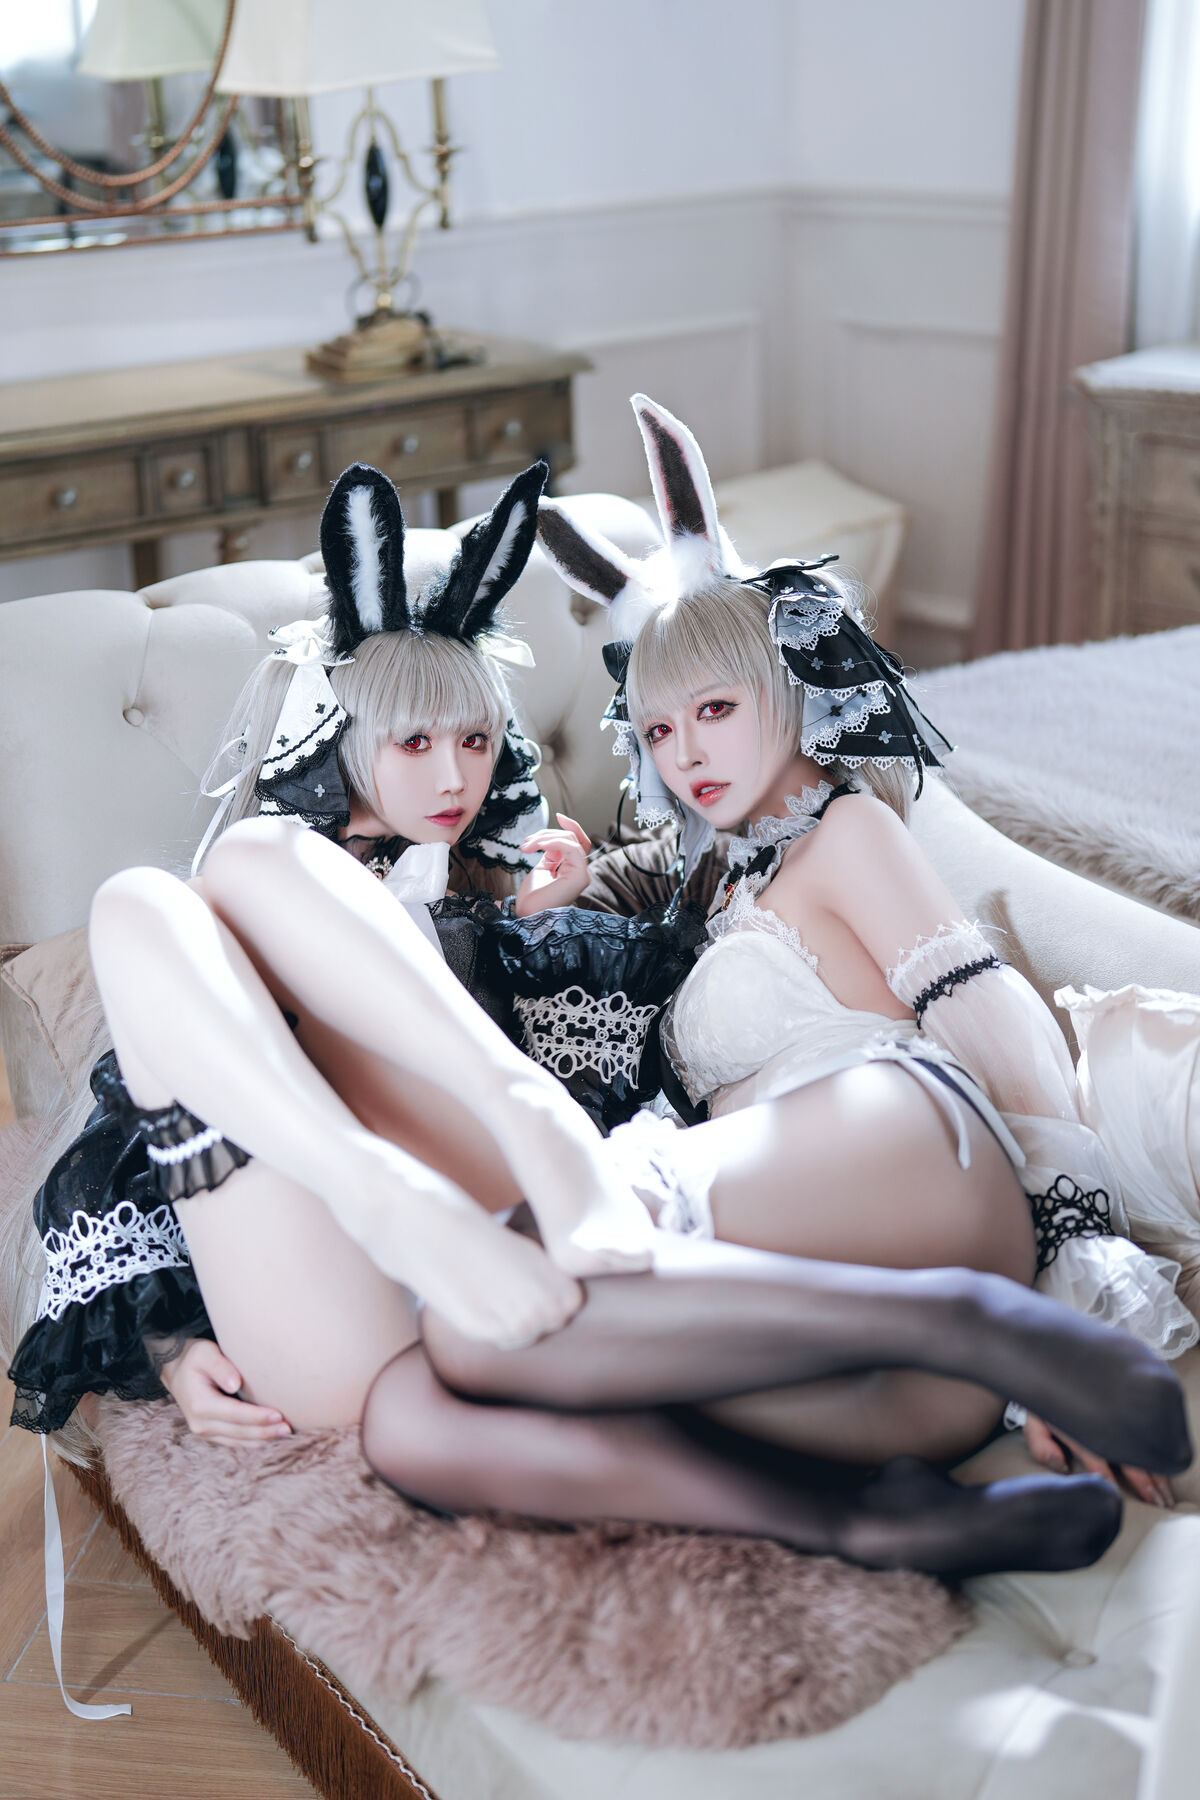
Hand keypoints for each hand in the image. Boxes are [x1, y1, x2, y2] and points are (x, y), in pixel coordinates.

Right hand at [159, 1337, 292, 1448]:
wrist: (176, 1371)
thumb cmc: (195, 1358)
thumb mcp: (205, 1353)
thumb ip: (221, 1367)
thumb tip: (235, 1384)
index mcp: (200, 1404)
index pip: (234, 1414)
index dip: (257, 1416)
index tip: (279, 1415)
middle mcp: (200, 1423)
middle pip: (239, 1432)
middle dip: (265, 1431)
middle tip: (289, 1428)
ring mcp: (205, 1432)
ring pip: (239, 1441)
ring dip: (263, 1439)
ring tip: (286, 1433)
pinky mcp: (211, 1434)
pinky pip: (235, 1442)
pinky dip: (254, 1441)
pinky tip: (271, 1436)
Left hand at [514, 813, 591, 914]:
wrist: (525, 913)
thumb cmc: (532, 897)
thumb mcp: (542, 867)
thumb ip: (551, 853)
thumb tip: (552, 840)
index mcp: (572, 870)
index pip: (579, 843)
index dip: (572, 827)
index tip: (558, 816)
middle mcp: (580, 872)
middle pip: (572, 838)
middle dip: (547, 834)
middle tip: (526, 843)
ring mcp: (582, 875)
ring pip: (570, 840)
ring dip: (545, 838)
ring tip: (526, 847)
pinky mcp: (580, 876)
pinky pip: (571, 848)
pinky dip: (553, 842)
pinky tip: (538, 846)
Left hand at [1023, 1411, 1172, 1507]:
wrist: (1058, 1366)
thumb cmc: (1047, 1401)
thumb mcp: (1033, 1421)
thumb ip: (1040, 1444)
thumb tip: (1062, 1466)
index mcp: (1078, 1428)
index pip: (1097, 1459)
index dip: (1107, 1478)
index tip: (1119, 1496)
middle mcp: (1102, 1423)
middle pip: (1128, 1455)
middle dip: (1144, 1481)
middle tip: (1158, 1503)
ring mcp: (1116, 1415)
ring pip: (1142, 1446)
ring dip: (1156, 1470)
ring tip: (1166, 1494)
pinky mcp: (1127, 1406)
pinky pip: (1148, 1429)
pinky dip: (1158, 1449)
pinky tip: (1167, 1464)